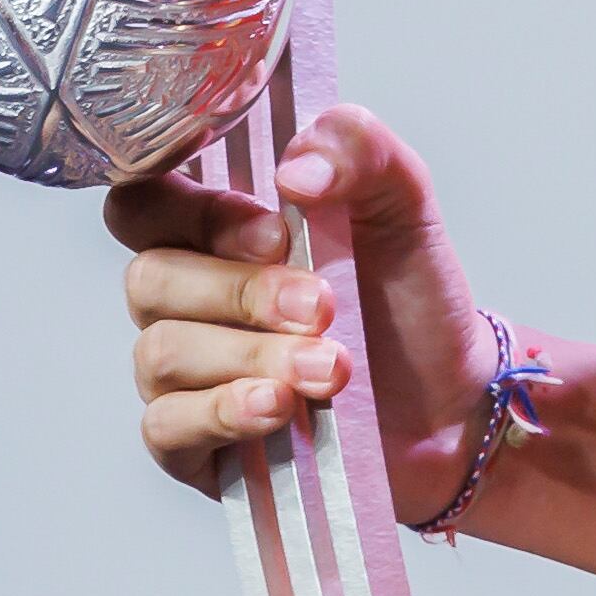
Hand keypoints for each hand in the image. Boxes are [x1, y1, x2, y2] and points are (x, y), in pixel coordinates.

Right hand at [106, 105, 492, 521]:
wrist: (452, 401)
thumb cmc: (408, 300)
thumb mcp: (403, 205)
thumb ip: (360, 150)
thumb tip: (296, 168)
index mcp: (215, 231)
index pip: (142, 200)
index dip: (190, 209)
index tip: (274, 229)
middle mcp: (185, 300)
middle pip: (149, 279)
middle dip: (242, 292)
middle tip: (322, 306)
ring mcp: (183, 374)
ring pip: (161, 353)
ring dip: (251, 357)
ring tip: (331, 368)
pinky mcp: (191, 445)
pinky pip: (164, 426)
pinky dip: (223, 412)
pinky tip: (280, 406)